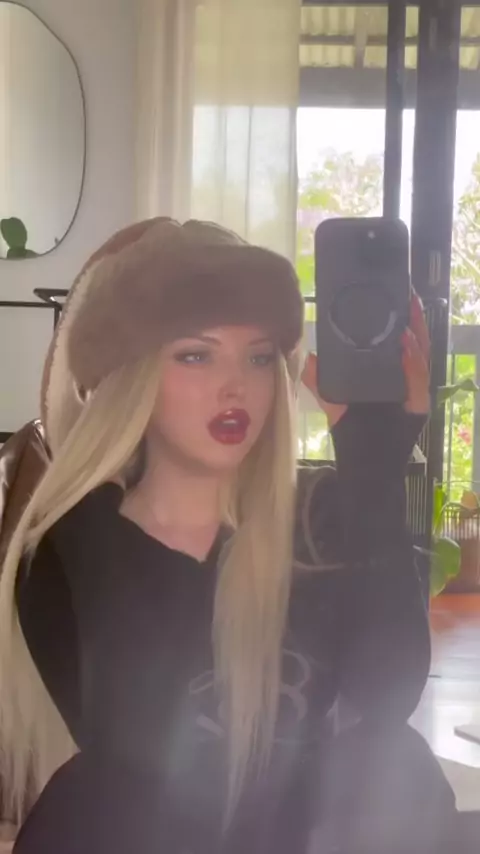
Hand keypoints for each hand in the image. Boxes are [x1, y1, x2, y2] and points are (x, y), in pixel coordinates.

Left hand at [301, 291, 430, 427]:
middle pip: (414, 345)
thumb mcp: (334, 401)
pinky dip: (413, 365)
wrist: (365, 463)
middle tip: (408, 297)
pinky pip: (419, 383)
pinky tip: (406, 349)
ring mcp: (413, 393)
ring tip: (407, 320)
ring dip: (415, 339)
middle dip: (414, 320)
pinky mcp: (419, 407)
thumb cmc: (354, 431)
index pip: (397, 341)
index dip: (398, 319)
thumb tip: (303, 356)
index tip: (395, 296)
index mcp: (387, 374)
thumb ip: (320, 379)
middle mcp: (403, 380)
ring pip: (421, 360)